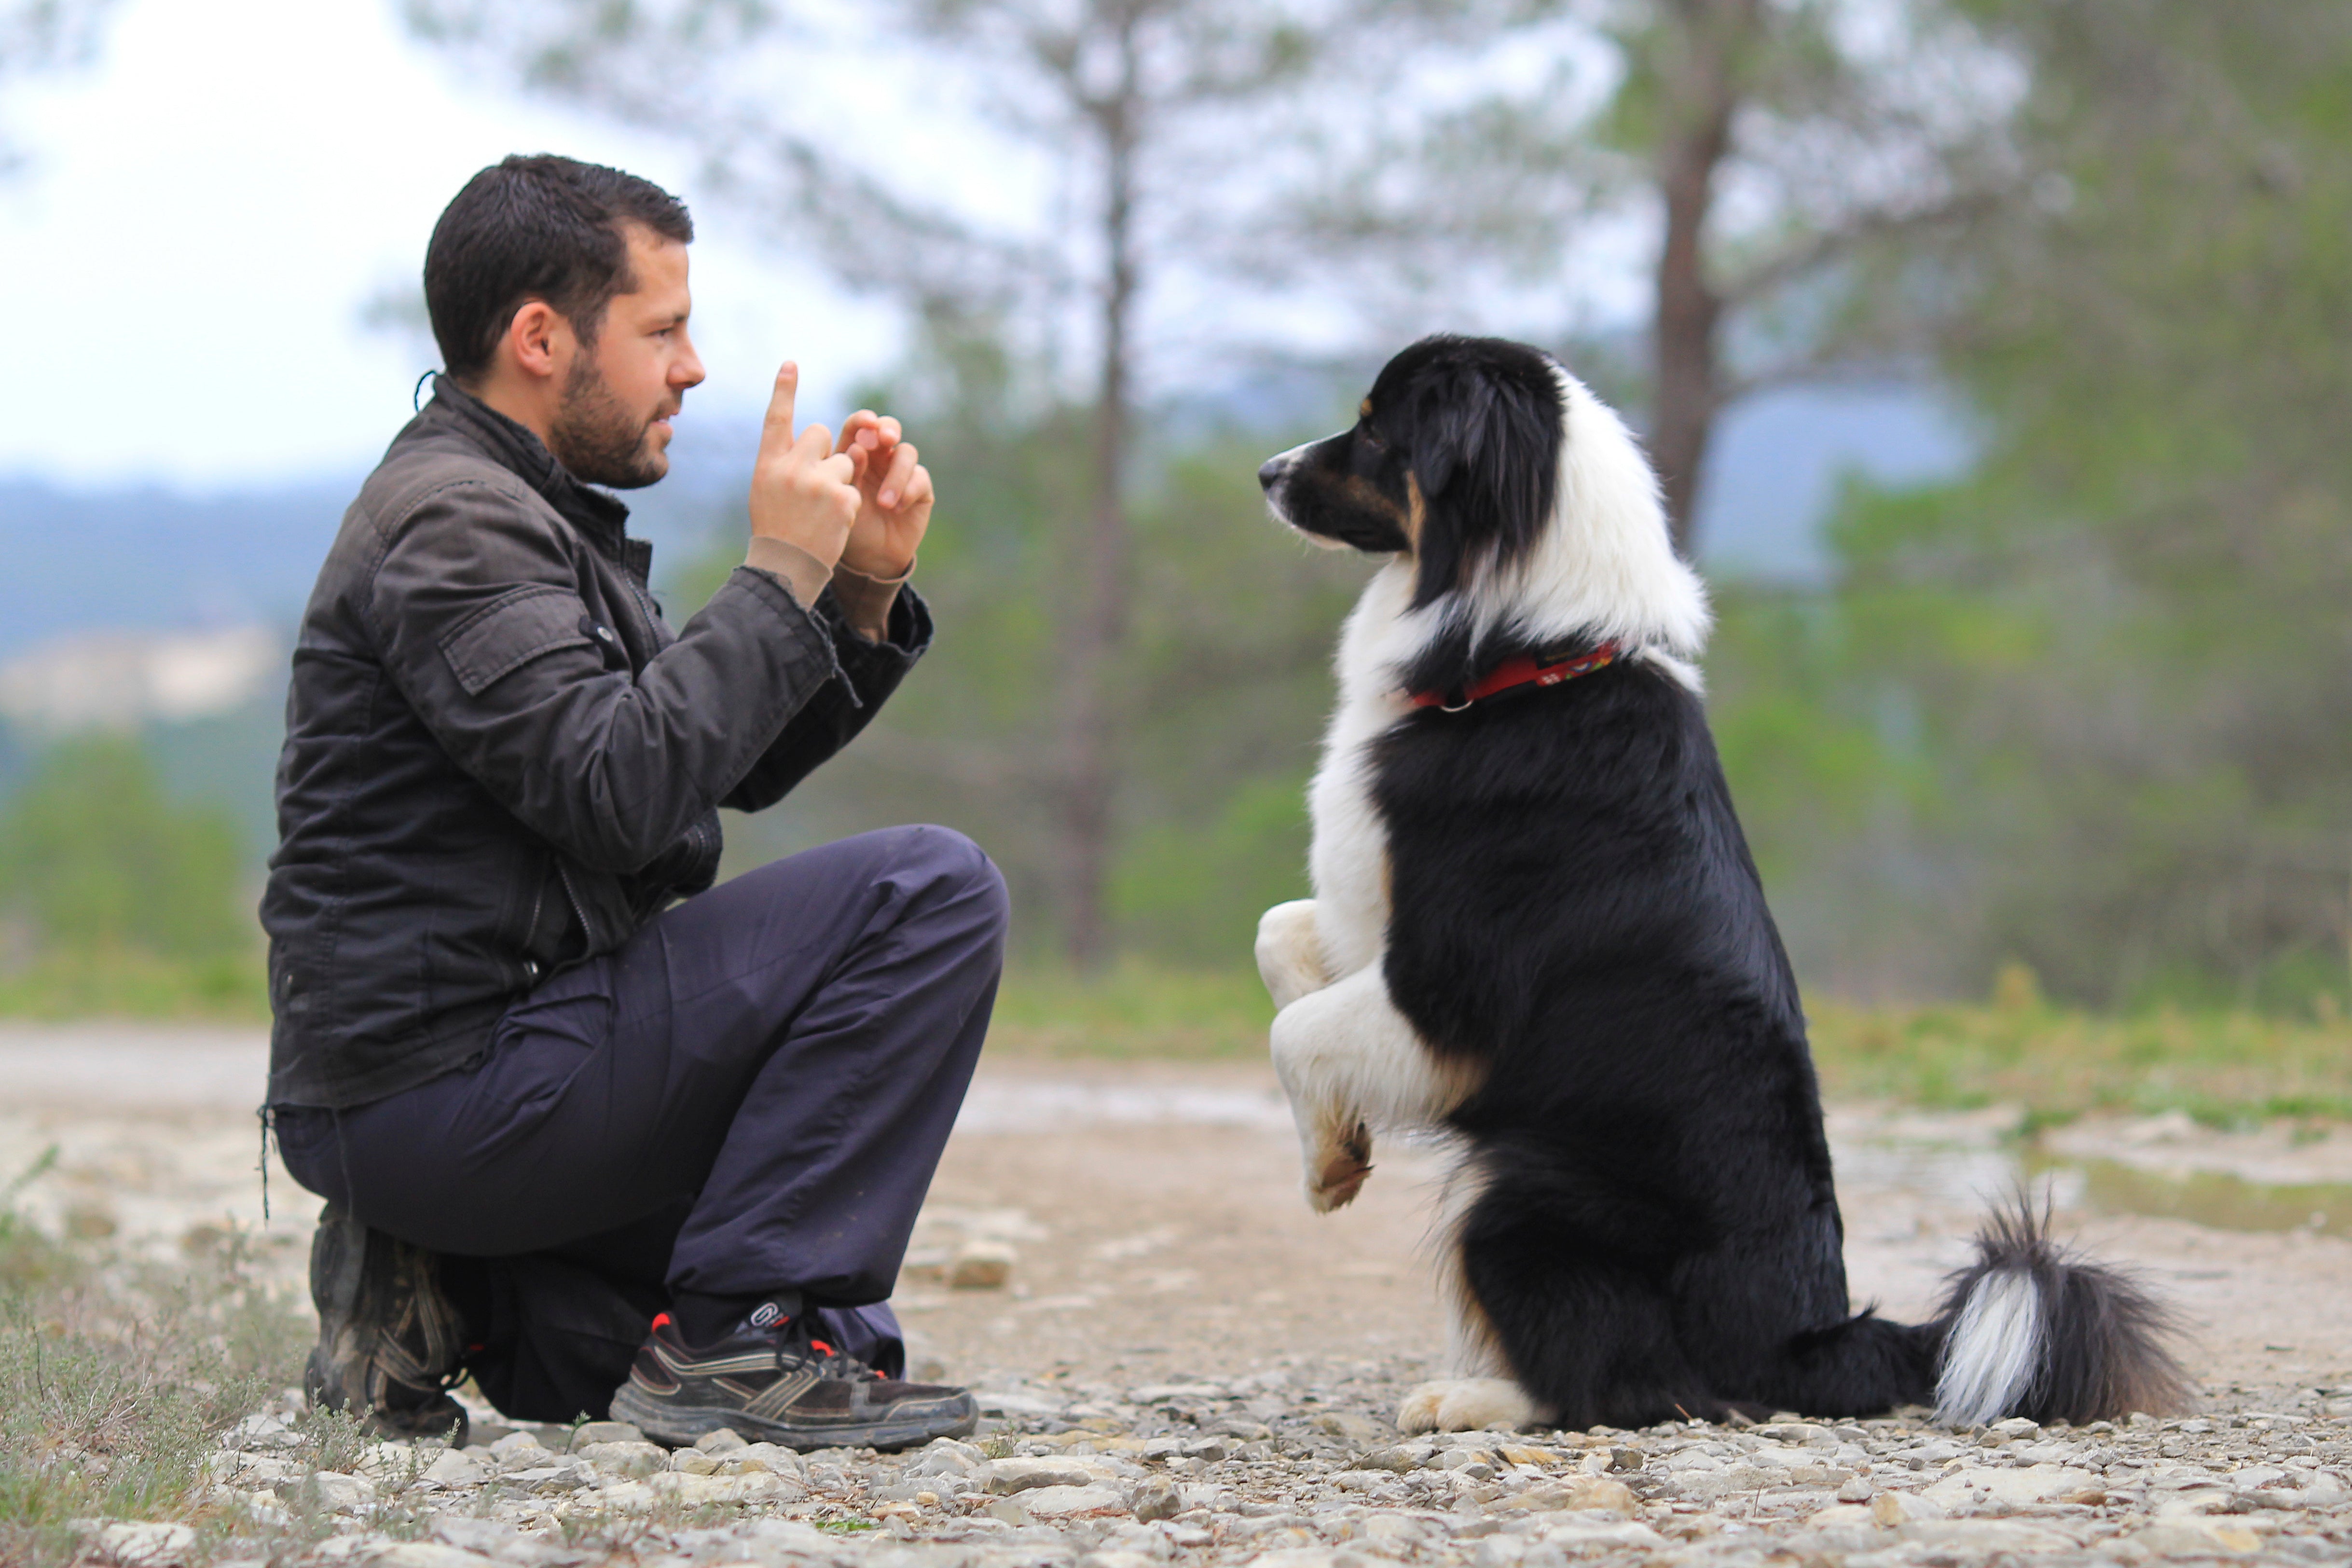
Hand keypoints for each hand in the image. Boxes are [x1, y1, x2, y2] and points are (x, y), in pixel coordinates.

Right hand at [748, 363, 862, 567]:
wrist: (786, 568)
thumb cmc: (776, 529)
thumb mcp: (766, 491)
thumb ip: (783, 463)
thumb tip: (809, 440)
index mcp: (768, 464)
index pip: (776, 419)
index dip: (784, 390)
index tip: (790, 364)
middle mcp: (790, 467)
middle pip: (821, 432)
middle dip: (826, 452)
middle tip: (815, 483)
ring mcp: (816, 481)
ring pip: (845, 461)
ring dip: (840, 481)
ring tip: (822, 510)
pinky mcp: (841, 497)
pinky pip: (855, 489)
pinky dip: (849, 506)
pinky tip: (833, 524)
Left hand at [833, 408, 932, 578]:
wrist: (869, 558)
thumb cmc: (847, 526)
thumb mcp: (841, 498)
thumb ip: (848, 472)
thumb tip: (859, 448)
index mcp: (855, 454)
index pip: (859, 427)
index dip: (863, 420)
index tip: (866, 424)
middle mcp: (879, 459)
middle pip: (888, 429)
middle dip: (888, 429)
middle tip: (886, 439)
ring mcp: (900, 472)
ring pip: (906, 453)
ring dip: (896, 475)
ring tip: (884, 503)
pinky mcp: (920, 489)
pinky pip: (920, 478)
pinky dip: (908, 491)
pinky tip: (896, 509)